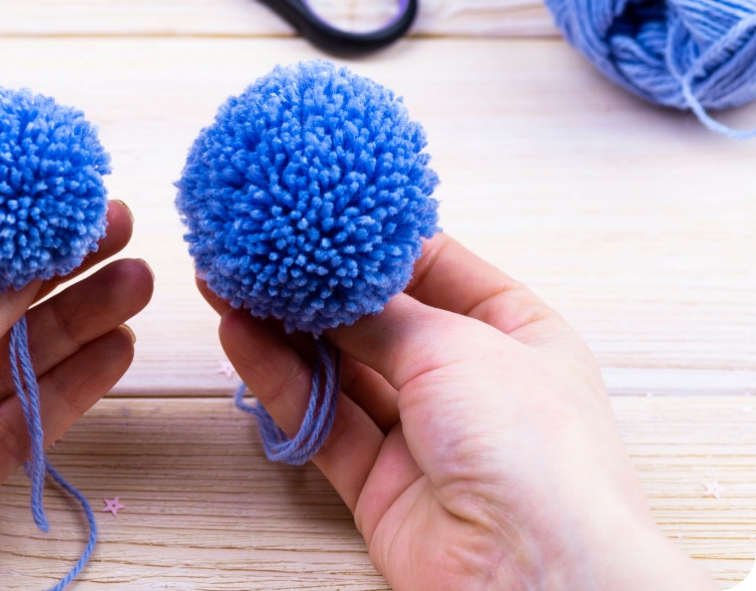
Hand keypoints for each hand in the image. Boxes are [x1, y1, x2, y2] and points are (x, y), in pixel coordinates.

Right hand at [201, 234, 715, 590]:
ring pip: (338, 370)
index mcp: (514, 333)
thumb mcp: (455, 345)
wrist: (536, 576)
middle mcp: (468, 381)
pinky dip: (280, 381)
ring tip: (228, 287)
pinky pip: (320, 420)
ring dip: (283, 330)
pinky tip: (242, 339)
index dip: (374, 242)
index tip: (316, 211)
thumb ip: (379, 311)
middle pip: (375, 320)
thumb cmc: (536, 449)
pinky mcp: (378, 483)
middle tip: (254, 251)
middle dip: (313, 287)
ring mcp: (421, 434)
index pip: (433, 268)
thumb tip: (326, 278)